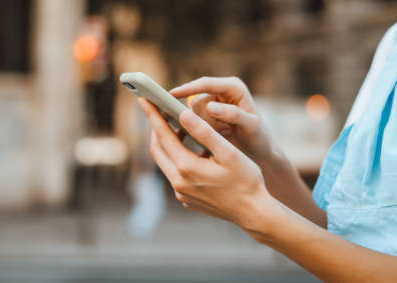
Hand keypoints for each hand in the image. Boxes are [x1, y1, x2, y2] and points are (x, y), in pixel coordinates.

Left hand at [137, 97, 273, 230]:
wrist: (253, 212)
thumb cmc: (246, 180)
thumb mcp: (227, 152)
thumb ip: (204, 132)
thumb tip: (183, 114)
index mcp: (187, 168)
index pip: (163, 136)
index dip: (153, 115)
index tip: (143, 99)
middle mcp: (179, 183)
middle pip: (158, 150)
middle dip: (157, 129)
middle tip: (160, 111)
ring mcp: (182, 194)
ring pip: (166, 163)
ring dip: (169, 145)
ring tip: (178, 128)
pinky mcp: (187, 200)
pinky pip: (175, 175)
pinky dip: (178, 159)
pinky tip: (191, 151)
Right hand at [170, 77, 273, 161]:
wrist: (258, 151)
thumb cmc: (258, 137)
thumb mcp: (251, 126)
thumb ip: (233, 114)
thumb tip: (210, 106)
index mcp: (233, 87)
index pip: (206, 84)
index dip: (188, 88)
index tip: (172, 94)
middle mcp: (222, 91)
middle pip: (197, 101)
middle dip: (206, 119)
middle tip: (225, 130)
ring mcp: (213, 103)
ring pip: (194, 113)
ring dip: (206, 126)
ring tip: (226, 132)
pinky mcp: (207, 115)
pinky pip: (194, 121)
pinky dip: (203, 130)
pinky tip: (218, 135)